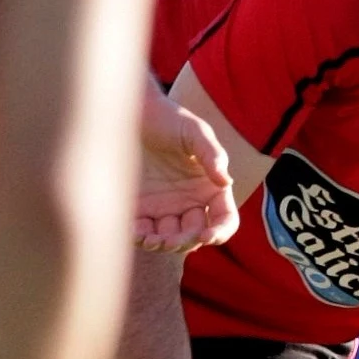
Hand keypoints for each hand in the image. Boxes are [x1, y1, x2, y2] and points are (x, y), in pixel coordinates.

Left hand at [134, 83, 238, 252]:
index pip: (225, 219)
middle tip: (170, 240)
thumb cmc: (169, 119)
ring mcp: (164, 208)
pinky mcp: (139, 209)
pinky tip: (135, 232)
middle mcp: (190, 203)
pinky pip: (142, 232)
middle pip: (195, 236)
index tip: (207, 236)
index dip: (220, 232)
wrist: (132, 113)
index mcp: (211, 189)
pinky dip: (139, 238)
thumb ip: (212, 154)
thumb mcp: (195, 131)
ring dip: (162, 245)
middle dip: (185, 242)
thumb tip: (226, 182)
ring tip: (151, 240)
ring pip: (168, 240)